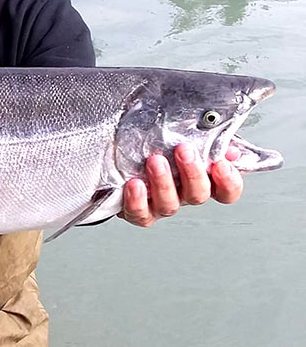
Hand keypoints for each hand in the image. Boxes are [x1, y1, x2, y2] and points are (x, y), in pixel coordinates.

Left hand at [120, 143, 242, 228]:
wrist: (117, 151)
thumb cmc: (155, 141)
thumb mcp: (182, 133)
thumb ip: (208, 138)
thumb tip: (230, 147)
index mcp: (199, 177)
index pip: (226, 191)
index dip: (229, 183)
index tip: (222, 165)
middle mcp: (182, 194)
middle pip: (198, 195)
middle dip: (192, 173)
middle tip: (183, 151)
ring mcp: (160, 204)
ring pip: (169, 205)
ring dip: (163, 183)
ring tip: (155, 161)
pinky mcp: (137, 211)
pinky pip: (140, 214)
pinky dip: (137, 201)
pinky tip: (135, 184)